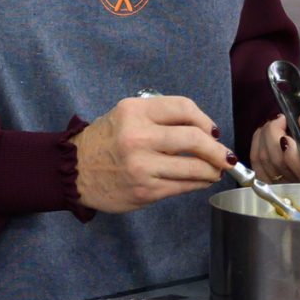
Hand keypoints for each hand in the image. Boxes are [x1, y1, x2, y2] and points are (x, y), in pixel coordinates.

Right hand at [72, 94, 232, 214]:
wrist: (74, 171)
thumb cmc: (105, 141)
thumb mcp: (126, 116)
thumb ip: (161, 118)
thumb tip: (206, 132)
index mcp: (134, 112)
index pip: (184, 108)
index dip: (205, 120)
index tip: (212, 131)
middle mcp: (137, 137)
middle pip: (195, 139)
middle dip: (218, 150)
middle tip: (226, 156)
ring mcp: (142, 166)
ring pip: (195, 167)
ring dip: (212, 170)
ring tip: (215, 170)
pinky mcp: (145, 191)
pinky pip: (183, 186)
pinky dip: (198, 183)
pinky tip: (199, 180)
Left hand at [250, 101, 299, 183]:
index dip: (293, 158)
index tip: (287, 137)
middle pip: (281, 164)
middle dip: (274, 135)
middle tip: (280, 119)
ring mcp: (289, 187)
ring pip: (266, 163)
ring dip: (265, 136)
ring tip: (275, 124)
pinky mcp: (272, 184)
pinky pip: (256, 164)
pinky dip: (258, 143)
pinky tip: (266, 134)